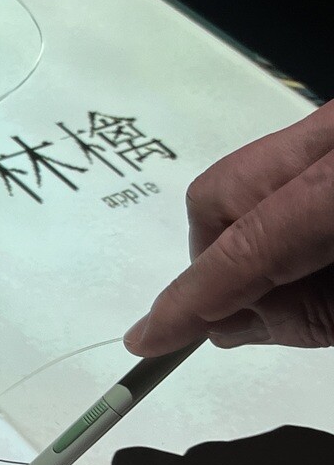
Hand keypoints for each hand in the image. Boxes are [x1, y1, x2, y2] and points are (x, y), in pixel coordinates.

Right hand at [124, 100, 333, 356]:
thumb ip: (306, 315)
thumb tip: (228, 325)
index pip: (243, 248)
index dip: (190, 301)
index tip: (148, 339)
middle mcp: (328, 138)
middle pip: (220, 194)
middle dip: (217, 255)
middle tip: (247, 304)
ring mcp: (330, 125)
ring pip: (248, 175)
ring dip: (252, 233)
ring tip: (299, 270)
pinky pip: (284, 164)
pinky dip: (284, 207)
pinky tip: (313, 240)